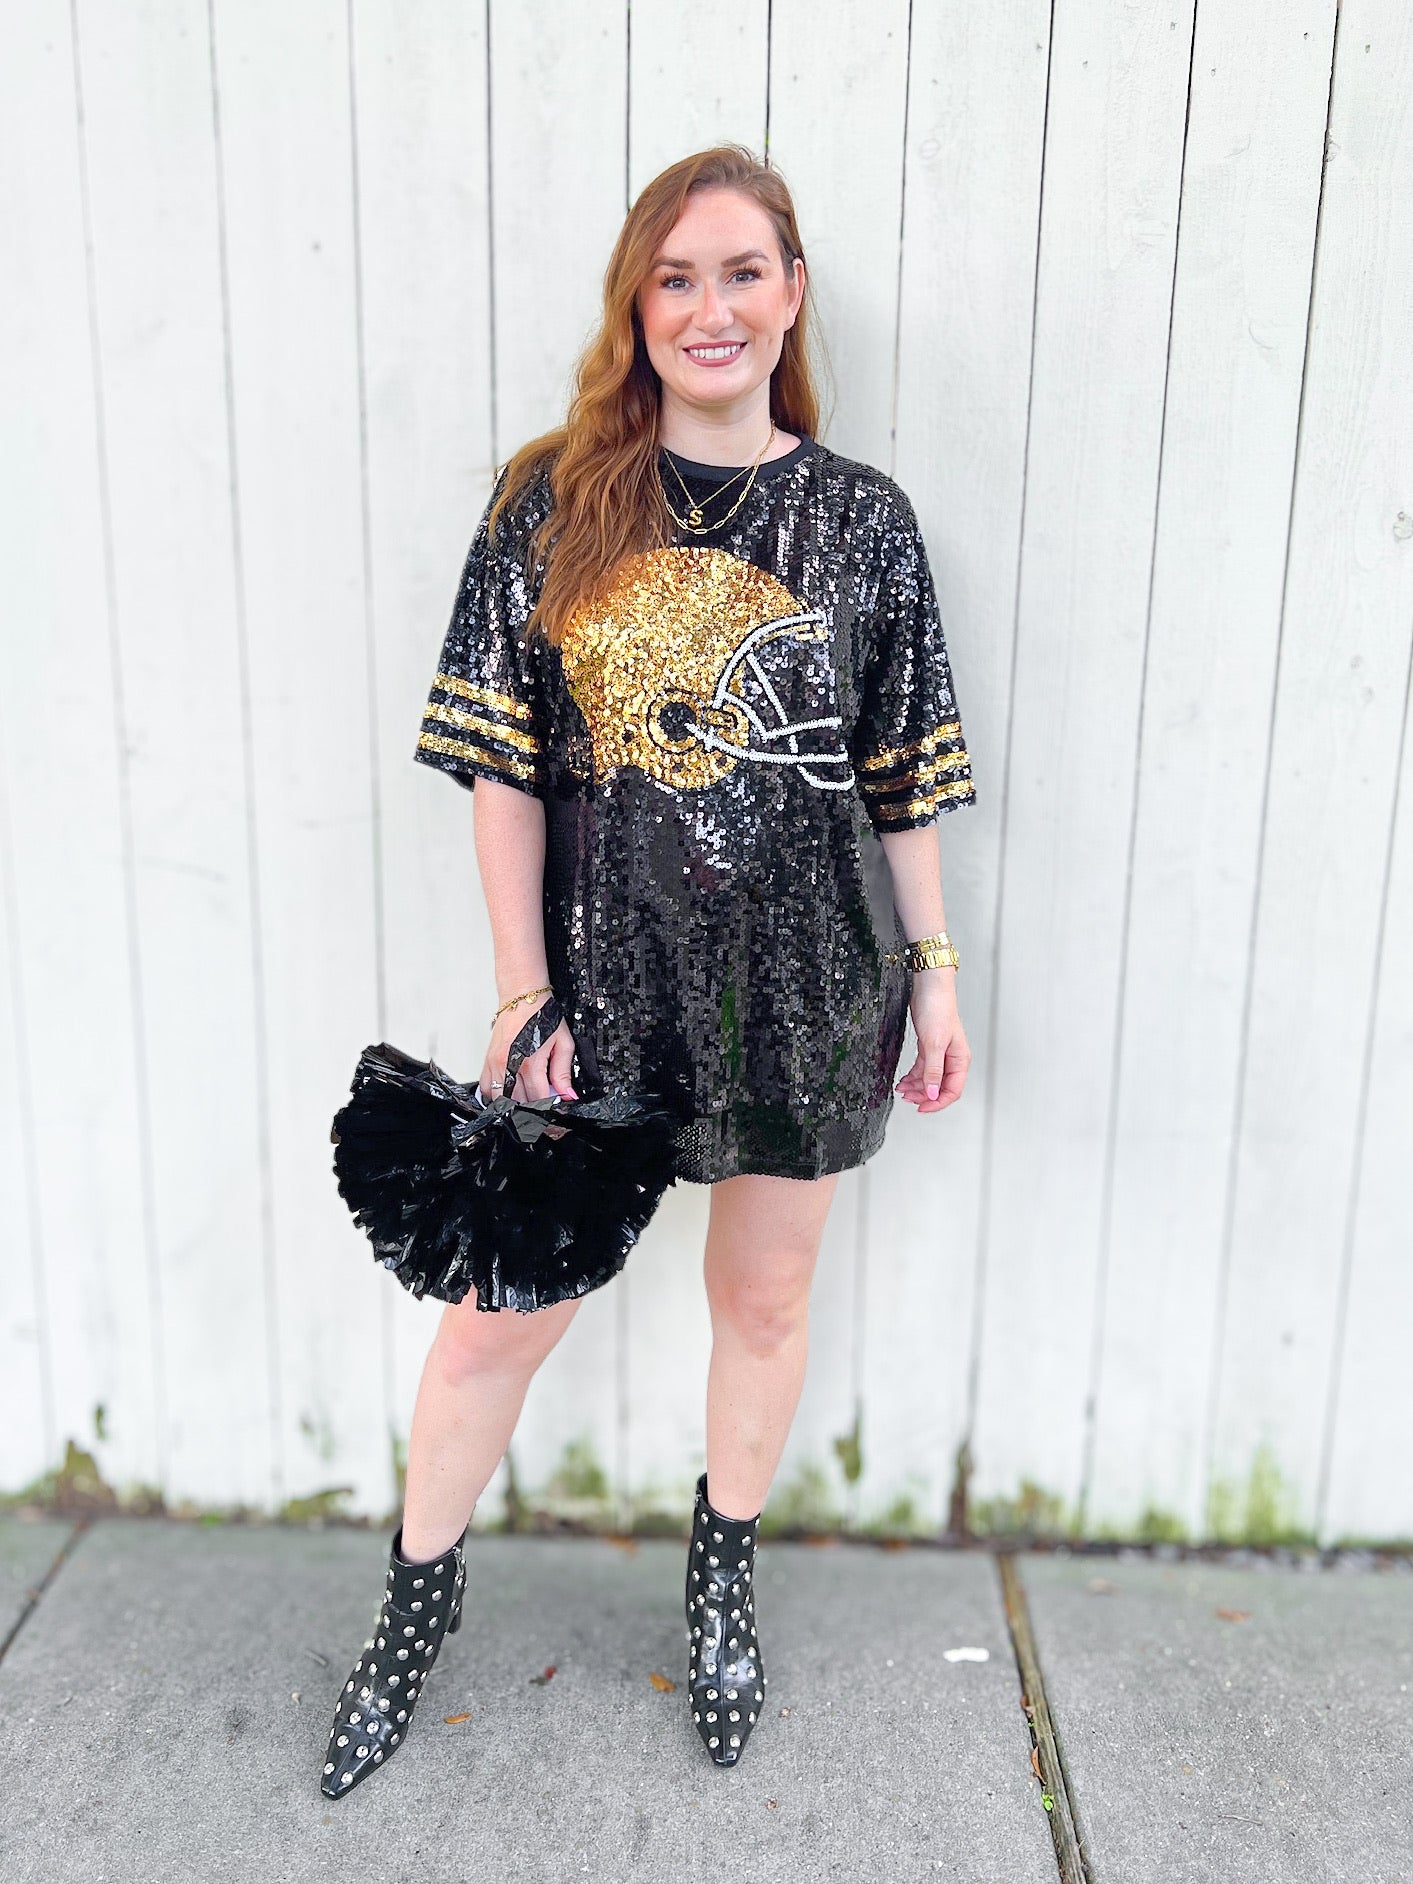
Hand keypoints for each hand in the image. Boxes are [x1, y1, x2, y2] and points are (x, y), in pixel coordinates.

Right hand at [480, 1010, 578, 1105]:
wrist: (522, 998)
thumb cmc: (542, 1015)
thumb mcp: (563, 1042)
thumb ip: (563, 1072)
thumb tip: (567, 1093)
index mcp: (530, 1061)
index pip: (538, 1097)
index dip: (549, 1103)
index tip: (554, 1099)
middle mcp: (509, 1064)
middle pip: (518, 1101)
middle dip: (532, 1104)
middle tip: (542, 1095)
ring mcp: (495, 1063)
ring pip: (500, 1098)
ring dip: (514, 1101)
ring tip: (526, 1094)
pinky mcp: (488, 1060)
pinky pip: (486, 1087)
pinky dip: (496, 1094)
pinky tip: (508, 1090)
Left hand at [894, 971, 969, 1113]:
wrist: (929, 987)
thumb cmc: (937, 1009)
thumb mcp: (933, 1044)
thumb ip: (933, 1071)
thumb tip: (933, 1093)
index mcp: (960, 1060)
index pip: (952, 1091)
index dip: (937, 1103)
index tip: (921, 1108)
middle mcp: (952, 1059)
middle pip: (940, 1087)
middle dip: (923, 1096)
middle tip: (907, 1099)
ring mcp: (941, 1053)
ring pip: (929, 1079)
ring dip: (916, 1087)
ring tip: (901, 1090)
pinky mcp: (929, 1047)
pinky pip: (922, 1069)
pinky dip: (913, 1076)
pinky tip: (904, 1080)